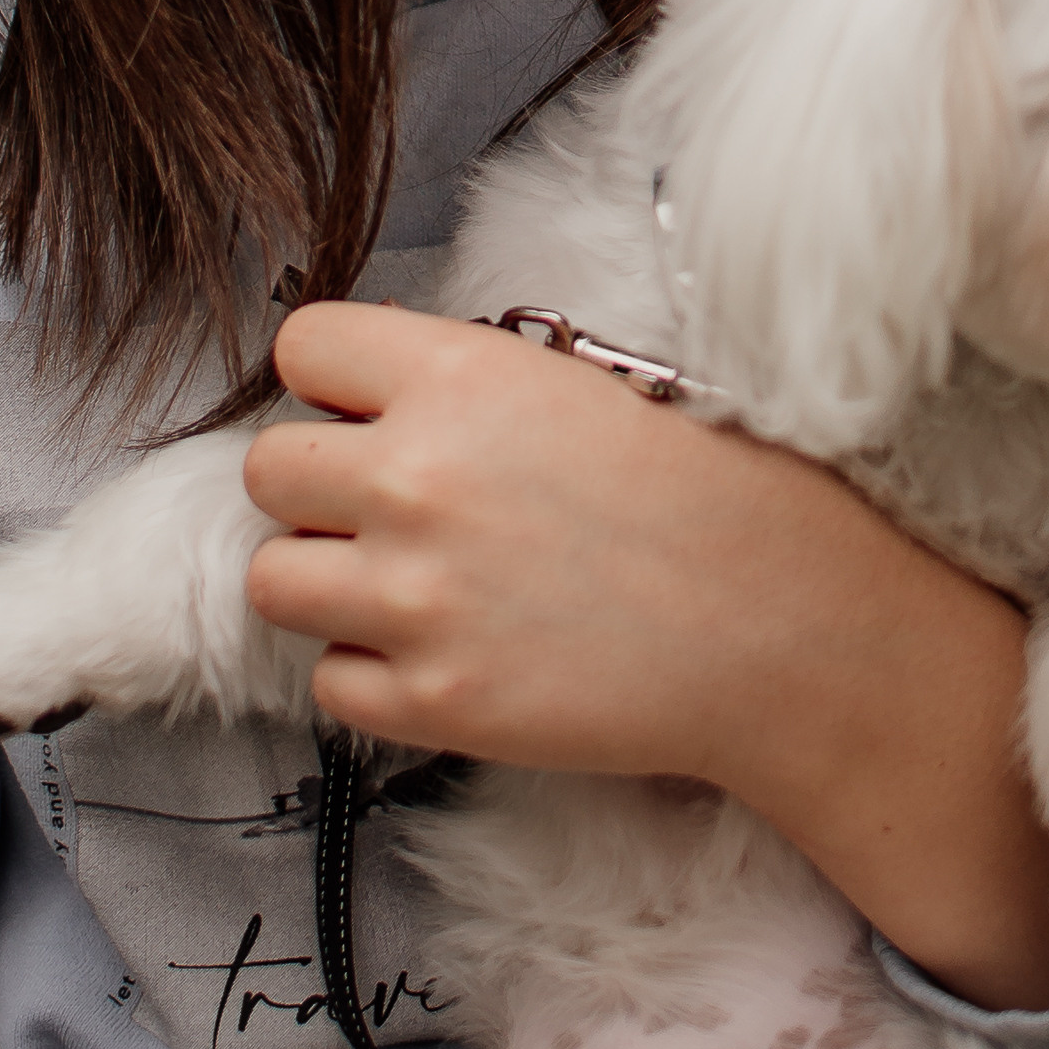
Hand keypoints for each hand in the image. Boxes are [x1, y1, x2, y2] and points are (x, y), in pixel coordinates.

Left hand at [242, 302, 1048, 1009]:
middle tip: (394, 507)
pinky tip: (454, 650)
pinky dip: (376, 673)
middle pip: (269, 470)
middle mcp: (415, 479)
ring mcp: (414, 598)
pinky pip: (330, 682)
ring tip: (416, 583)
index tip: (371, 409)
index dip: (336, 381)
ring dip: (331, 582)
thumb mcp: (575, 386)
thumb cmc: (699, 492)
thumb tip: (364, 399)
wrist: (779, 622)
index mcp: (457, 377)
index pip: (302, 347)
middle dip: (321, 487)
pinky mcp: (430, 701)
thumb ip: (456, 387)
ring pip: (274, 581)